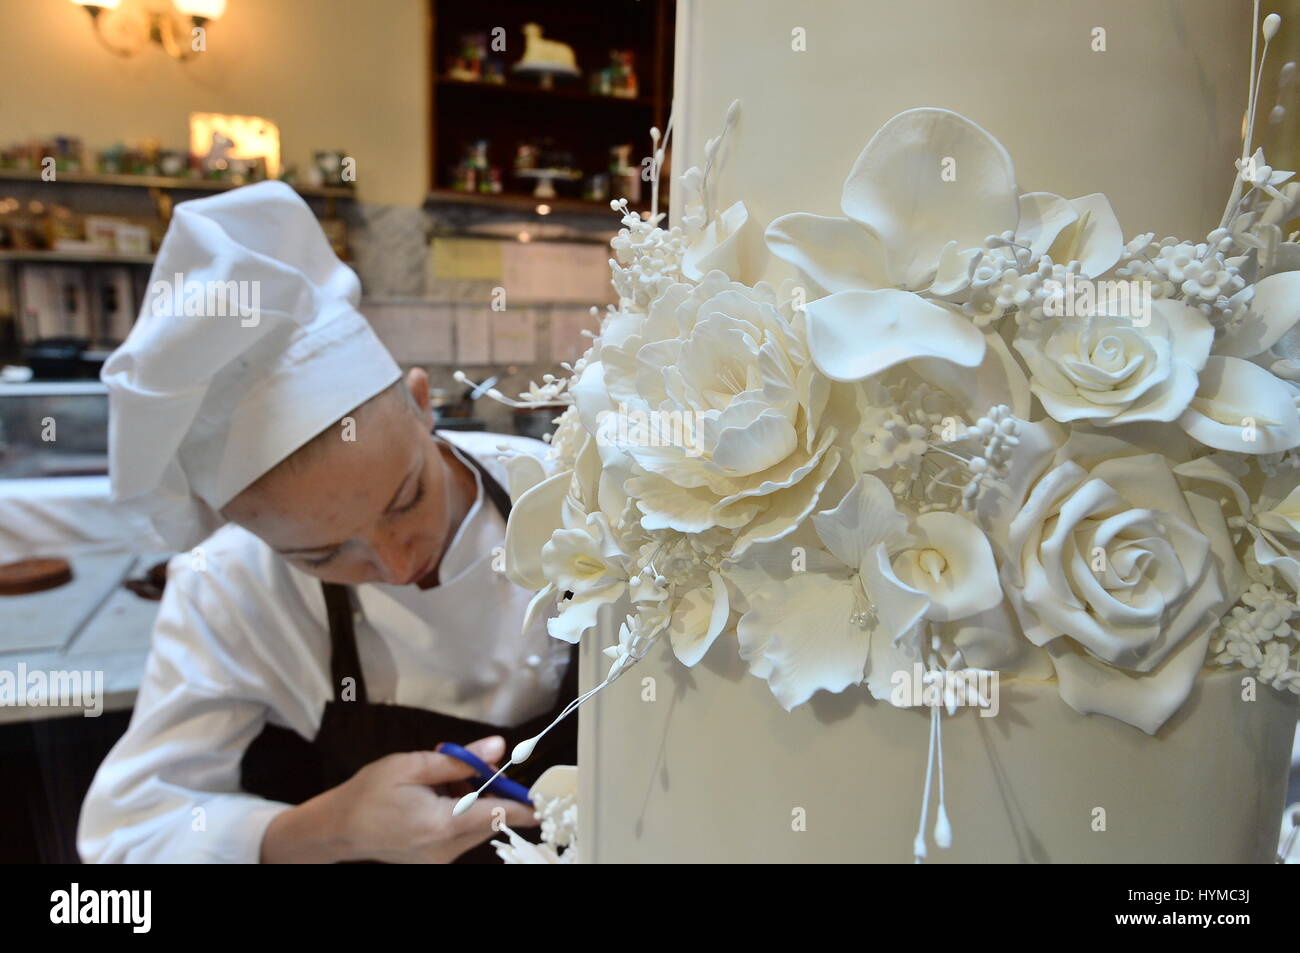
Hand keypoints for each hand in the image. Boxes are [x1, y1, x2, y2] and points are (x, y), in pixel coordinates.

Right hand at [260, 735, 537, 862]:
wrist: (335, 829)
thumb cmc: (368, 794)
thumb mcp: (410, 766)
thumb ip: (458, 759)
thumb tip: (498, 748)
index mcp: (441, 825)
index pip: (498, 814)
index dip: (526, 804)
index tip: (547, 796)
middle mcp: (445, 850)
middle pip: (489, 819)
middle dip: (490, 791)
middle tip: (471, 766)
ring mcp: (439, 860)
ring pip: (474, 826)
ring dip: (471, 801)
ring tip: (439, 781)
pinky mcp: (433, 861)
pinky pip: (459, 834)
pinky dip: (457, 813)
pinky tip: (435, 797)